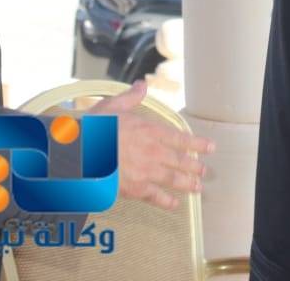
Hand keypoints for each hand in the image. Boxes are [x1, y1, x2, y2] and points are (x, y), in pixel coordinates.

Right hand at [89, 81, 214, 209]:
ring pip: (173, 179)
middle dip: (194, 166)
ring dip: (187, 184)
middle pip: (181, 160)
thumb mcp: (112, 106)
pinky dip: (167, 201)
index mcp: (149, 130)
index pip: (180, 138)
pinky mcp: (135, 189)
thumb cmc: (93, 128)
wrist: (79, 153)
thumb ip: (130, 98)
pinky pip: (156, 197)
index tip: (210, 147)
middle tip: (204, 171)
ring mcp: (145, 171)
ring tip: (197, 187)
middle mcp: (152, 151)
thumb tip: (141, 86)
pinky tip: (175, 204)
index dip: (197, 144)